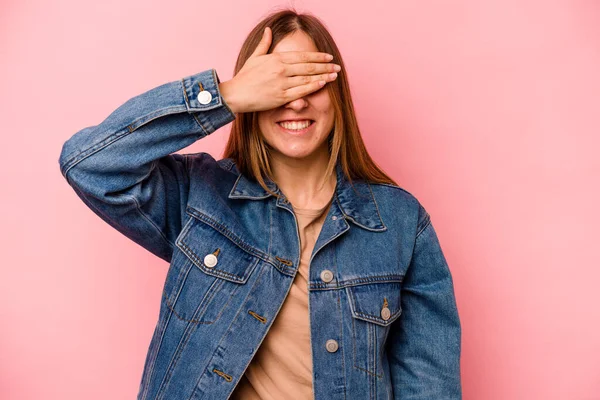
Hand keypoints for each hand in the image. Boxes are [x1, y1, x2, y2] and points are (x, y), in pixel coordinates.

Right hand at [219, 26, 339, 113]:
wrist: (235, 94)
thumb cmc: (245, 77)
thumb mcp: (255, 57)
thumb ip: (264, 44)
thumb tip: (269, 30)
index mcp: (276, 58)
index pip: (302, 56)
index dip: (317, 56)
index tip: (328, 57)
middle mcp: (281, 69)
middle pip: (308, 67)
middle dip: (325, 66)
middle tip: (337, 67)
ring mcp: (282, 83)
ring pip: (307, 78)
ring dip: (323, 76)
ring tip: (334, 75)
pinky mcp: (281, 97)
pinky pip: (301, 91)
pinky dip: (313, 87)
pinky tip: (322, 84)